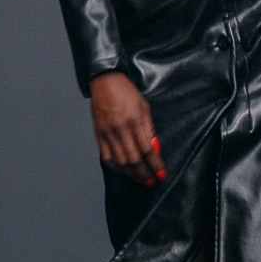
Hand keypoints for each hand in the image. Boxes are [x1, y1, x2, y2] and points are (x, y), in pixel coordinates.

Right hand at [89, 72, 165, 186]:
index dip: (155, 165)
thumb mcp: (144, 107)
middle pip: (134, 159)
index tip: (161, 174)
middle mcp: (121, 129)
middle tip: (152, 180)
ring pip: (120, 161)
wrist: (104, 81)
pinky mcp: (99, 135)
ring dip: (131, 173)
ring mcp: (108, 133)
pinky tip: (123, 171)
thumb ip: (149, 129)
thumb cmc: (126, 92)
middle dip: (145, 173)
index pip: (147, 150)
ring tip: (140, 179)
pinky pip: (106, 156)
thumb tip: (155, 149)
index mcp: (135, 121)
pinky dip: (116, 167)